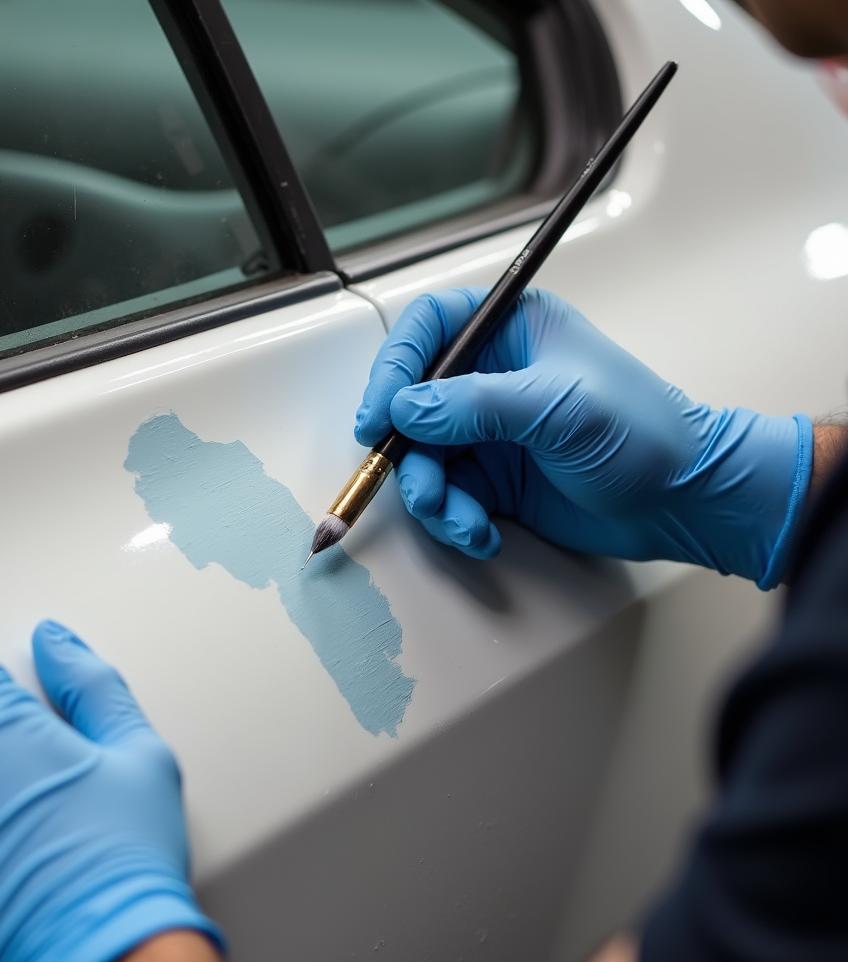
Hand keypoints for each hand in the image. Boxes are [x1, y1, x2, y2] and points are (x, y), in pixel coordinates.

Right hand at [355, 289, 812, 587]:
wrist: (681, 502)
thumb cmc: (640, 432)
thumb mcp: (556, 406)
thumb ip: (474, 404)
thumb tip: (404, 410)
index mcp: (511, 331)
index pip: (430, 328)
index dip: (395, 365)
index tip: (381, 413)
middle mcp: (490, 377)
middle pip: (413, 400)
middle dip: (406, 448)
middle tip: (413, 480)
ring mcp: (489, 431)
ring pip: (424, 457)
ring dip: (430, 495)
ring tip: (459, 519)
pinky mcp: (493, 479)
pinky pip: (447, 496)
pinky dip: (454, 519)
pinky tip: (481, 533)